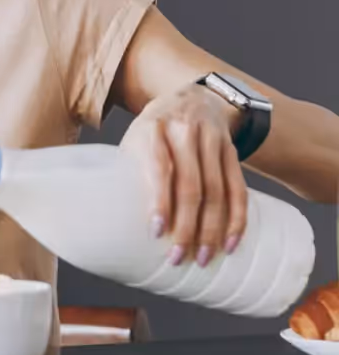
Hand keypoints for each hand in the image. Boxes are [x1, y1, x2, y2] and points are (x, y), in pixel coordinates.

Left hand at [120, 83, 248, 266]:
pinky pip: (238, 188)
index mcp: (153, 129)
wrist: (192, 96)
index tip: (157, 232)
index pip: (159, 168)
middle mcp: (185, 133)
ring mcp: (212, 141)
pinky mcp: (232, 151)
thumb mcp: (136, 139)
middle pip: (191, 186)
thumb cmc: (154, 129)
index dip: (160, 201)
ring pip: (217, 191)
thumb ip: (132, 170)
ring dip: (212, 230)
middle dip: (187, 226)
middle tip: (178, 257)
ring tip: (204, 258)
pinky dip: (237, 218)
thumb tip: (117, 218)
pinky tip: (231, 241)